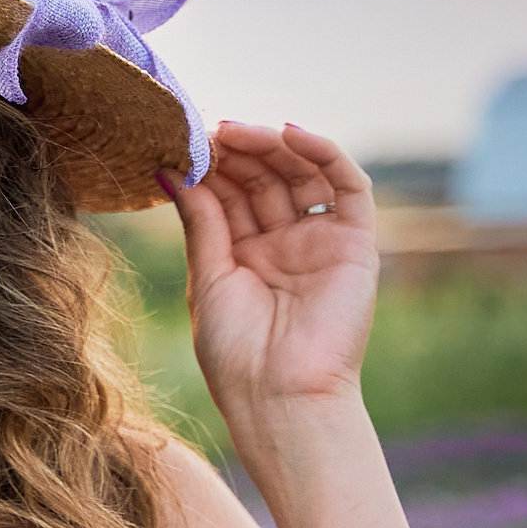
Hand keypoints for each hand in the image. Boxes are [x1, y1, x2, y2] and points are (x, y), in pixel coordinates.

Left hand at [165, 122, 378, 464]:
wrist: (280, 396)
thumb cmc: (236, 352)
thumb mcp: (208, 276)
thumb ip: (200, 220)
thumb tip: (170, 171)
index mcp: (243, 255)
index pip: (229, 194)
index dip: (211, 166)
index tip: (183, 141)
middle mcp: (283, 244)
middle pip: (264, 179)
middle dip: (237, 152)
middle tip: (208, 131)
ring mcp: (319, 241)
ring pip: (301, 174)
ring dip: (271, 146)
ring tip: (236, 131)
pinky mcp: (356, 244)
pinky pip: (348, 187)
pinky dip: (324, 154)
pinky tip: (290, 134)